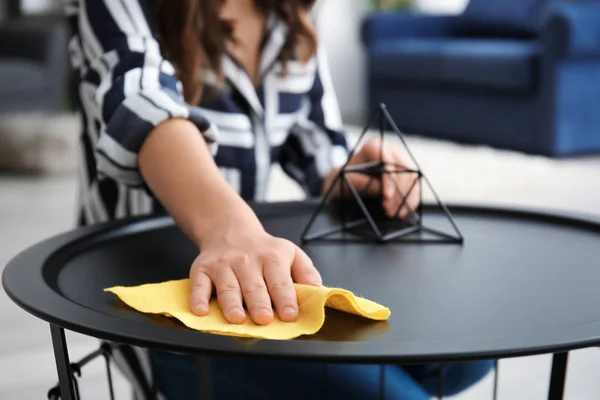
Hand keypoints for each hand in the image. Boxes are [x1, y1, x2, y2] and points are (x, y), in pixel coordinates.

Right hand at [189, 226, 321, 324]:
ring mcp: (223, 264)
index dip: (286, 298)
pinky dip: (198, 298)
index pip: (280, 280)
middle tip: (264, 319)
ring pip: (228, 286)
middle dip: (259, 303)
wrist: (230, 230)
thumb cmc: (265, 250)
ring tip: (237, 318)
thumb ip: (307, 273)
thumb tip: (319, 292)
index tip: (290, 315)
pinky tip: (201, 311)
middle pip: (254, 285)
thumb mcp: (291, 254)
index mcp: (272, 257)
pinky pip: (199, 284)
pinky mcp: (202, 269)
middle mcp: (247, 260)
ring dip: (232, 303)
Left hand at [322, 137, 420, 217]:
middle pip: (403, 171)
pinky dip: (411, 201)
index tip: (386, 198)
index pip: (387, 163)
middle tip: (389, 211)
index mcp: (373, 146)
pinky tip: (403, 212)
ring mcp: (399, 161)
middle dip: (398, 194)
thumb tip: (384, 191)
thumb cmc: (344, 179)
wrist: (345, 182)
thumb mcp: (346, 181)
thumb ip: (362, 183)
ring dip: (406, 199)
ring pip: (412, 179)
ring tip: (395, 214)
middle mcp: (389, 150)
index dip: (389, 181)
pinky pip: (415, 186)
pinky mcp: (406, 173)